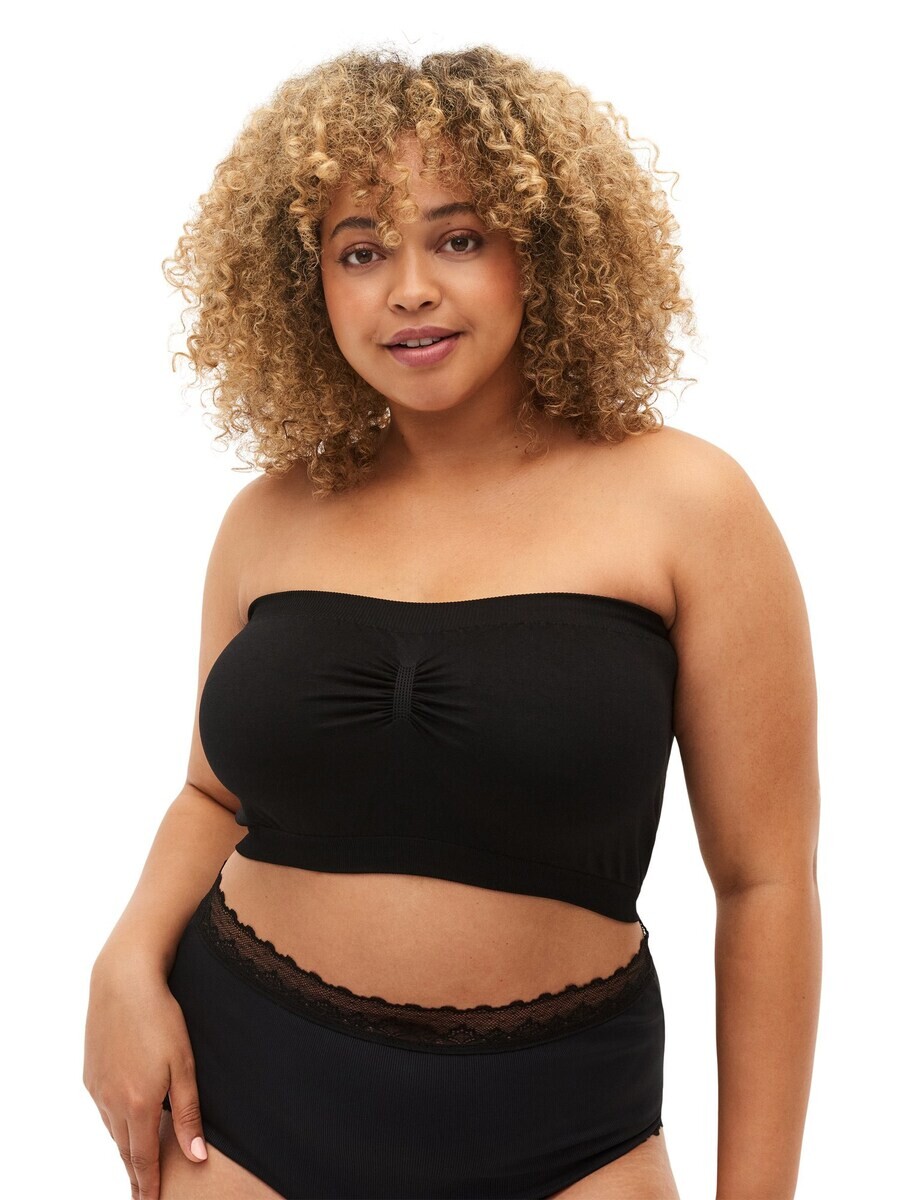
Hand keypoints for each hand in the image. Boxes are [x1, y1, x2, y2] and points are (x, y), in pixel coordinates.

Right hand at [83, 953, 207, 1199]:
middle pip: (124, 1150)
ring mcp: (97, 1088)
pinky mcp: (90, 1073)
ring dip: (124, 1149)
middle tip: (141, 1196)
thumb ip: (188, 1114)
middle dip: (134, 1175)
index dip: (147, 1186)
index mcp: (138, 1105)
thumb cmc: (160, 1019)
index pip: (142, 1160)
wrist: (122, 982)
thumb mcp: (184, 1066)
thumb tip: (196, 1156)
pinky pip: (103, 1108)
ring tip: (134, 1166)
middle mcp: (111, 1103)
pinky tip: (123, 1122)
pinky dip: (114, 1122)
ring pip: (112, 1130)